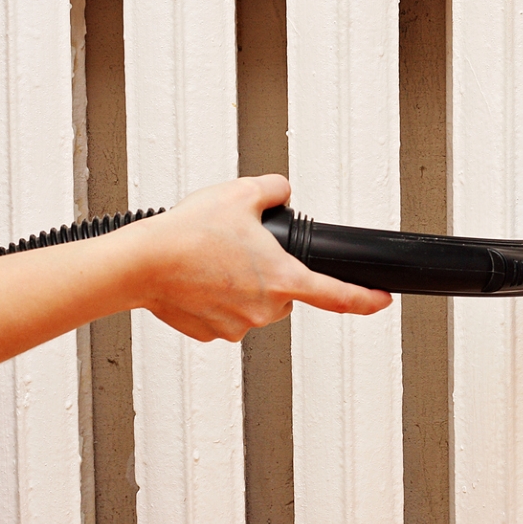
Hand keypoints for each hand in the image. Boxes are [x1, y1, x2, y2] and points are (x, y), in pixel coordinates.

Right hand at [124, 174, 391, 341]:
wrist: (140, 263)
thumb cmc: (187, 234)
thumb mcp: (241, 194)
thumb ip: (273, 190)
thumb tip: (281, 190)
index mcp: (282, 279)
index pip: (338, 296)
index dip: (366, 299)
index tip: (382, 301)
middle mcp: (265, 308)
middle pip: (286, 292)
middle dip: (271, 273)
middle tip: (239, 250)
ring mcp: (238, 325)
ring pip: (254, 304)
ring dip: (240, 286)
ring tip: (211, 261)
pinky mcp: (212, 334)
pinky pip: (224, 314)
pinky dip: (215, 299)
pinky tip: (197, 280)